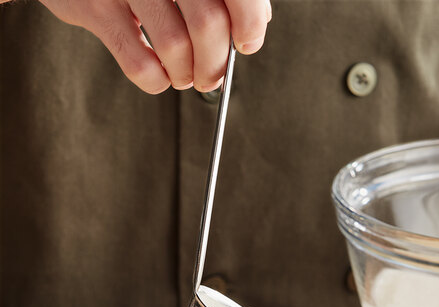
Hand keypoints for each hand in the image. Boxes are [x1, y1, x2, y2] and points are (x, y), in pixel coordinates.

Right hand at [37, 0, 271, 93]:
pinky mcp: (94, 7)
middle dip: (216, 63)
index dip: (249, 24)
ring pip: (175, 46)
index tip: (246, 43)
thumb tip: (257, 22)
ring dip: (187, 74)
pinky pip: (139, 63)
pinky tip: (160, 75)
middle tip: (212, 76)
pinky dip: (156, 81)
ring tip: (185, 75)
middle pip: (208, 24)